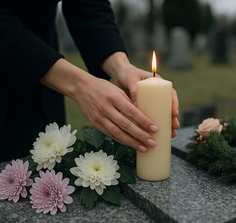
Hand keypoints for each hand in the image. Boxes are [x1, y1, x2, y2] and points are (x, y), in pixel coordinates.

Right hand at [41, 58, 159, 152]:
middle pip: (126, 125)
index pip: (132, 112)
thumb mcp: (117, 90)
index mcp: (114, 97)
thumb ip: (129, 102)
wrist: (80, 87)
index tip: (155, 128)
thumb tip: (144, 116)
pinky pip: (110, 135)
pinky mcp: (95, 123)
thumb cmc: (103, 87)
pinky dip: (122, 140)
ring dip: (132, 142)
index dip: (144, 121)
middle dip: (140, 136)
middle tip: (153, 143)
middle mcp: (106, 108)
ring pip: (118, 133)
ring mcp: (99, 117)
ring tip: (144, 148)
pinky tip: (131, 144)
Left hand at [102, 52, 179, 136]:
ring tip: (171, 135)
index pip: (170, 93)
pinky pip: (152, 116)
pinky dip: (155, 125)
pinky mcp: (145, 107)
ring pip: (162, 113)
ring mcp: (152, 100)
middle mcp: (157, 93)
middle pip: (168, 106)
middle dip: (173, 118)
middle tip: (175, 127)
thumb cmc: (126, 74)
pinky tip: (159, 134)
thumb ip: (133, 90)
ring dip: (167, 124)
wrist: (118, 75)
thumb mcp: (131, 79)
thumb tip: (136, 106)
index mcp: (158, 83)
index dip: (174, 103)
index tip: (174, 113)